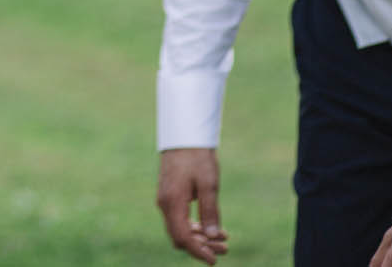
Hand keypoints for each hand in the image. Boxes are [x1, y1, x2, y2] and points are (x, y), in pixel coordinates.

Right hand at [156, 147, 228, 262]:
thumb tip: (213, 236)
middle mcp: (165, 204)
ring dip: (200, 238)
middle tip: (225, 248)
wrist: (184, 136)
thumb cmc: (197, 157)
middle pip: (180, 237)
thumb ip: (210, 211)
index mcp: (172, 202)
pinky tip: (211, 227)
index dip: (198, 251)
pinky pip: (179, 220)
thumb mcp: (209, 184)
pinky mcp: (170, 197)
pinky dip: (194, 227)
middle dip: (202, 247)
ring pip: (179, 230)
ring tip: (223, 239)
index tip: (214, 261)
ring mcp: (166, 200)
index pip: (182, 237)